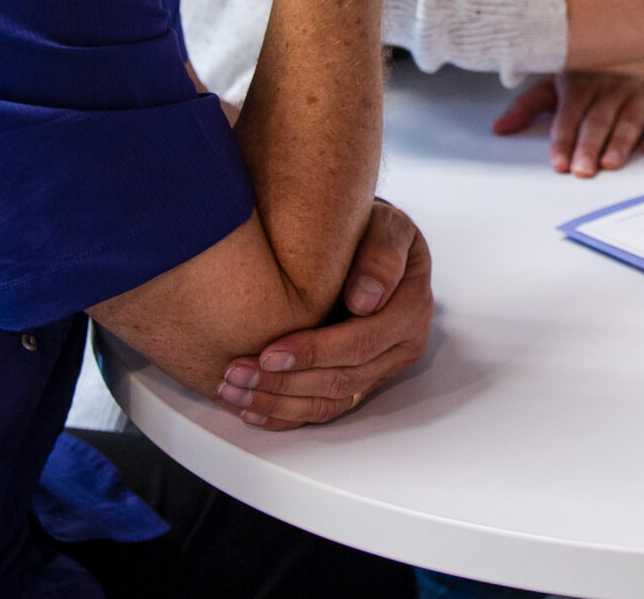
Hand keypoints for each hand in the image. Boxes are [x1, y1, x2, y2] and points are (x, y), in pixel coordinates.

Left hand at [215, 199, 432, 429]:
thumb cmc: (376, 231)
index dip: (314, 353)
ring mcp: (379, 369)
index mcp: (410, 311)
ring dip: (278, 403)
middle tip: (236, 374)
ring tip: (234, 391)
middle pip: (341, 380)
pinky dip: (287, 415)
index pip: (360, 343)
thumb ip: (383, 256)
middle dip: (284, 382)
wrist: (371, 242)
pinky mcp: (359, 381)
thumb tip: (366, 299)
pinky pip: (324, 408)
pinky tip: (252, 410)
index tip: (269, 352)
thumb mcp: (389, 228)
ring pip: (329, 401)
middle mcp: (399, 348)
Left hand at [491, 59, 643, 176]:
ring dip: (621, 142)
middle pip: (599, 120)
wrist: (636, 33)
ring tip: (611, 163)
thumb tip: (498, 129)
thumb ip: (529, 106)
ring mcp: (640, 91)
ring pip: (630, 119)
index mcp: (581, 83)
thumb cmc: (591, 66)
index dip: (563, 140)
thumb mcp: (556, 81)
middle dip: (590, 145)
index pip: (569, 115)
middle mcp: (611, 86)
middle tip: (584, 170)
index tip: (559, 163)